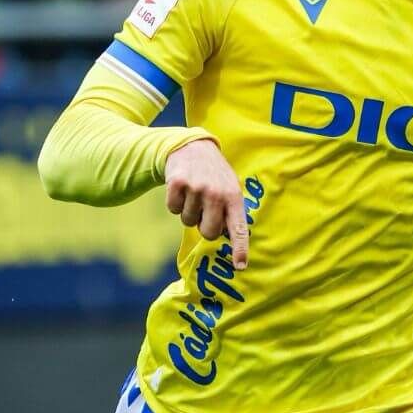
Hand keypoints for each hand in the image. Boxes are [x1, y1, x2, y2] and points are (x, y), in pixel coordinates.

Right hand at [164, 139, 248, 268]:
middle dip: (204, 227)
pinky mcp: (177, 183)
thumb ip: (231, 212)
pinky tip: (181, 188)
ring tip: (194, 192)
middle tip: (204, 210)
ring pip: (187, 221)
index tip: (240, 266)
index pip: (239, 228)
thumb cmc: (214, 174)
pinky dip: (174, 203)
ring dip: (188, 211)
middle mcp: (216, 193)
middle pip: (208, 232)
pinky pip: (172, 209)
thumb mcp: (230, 187)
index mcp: (234, 196)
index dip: (240, 248)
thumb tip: (230, 240)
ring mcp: (196, 188)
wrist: (191, 146)